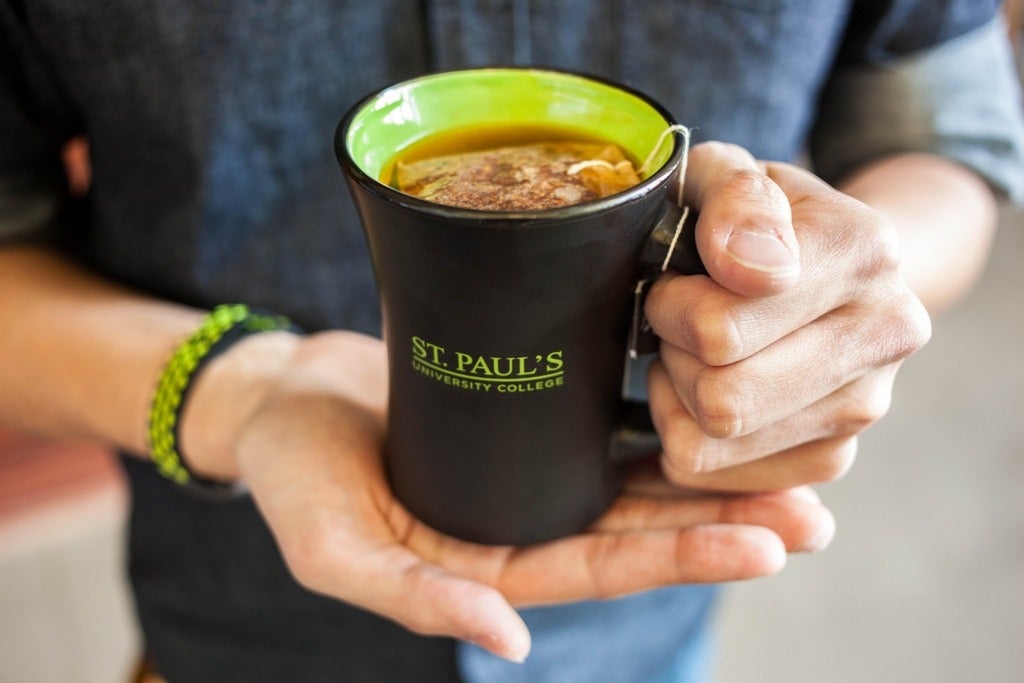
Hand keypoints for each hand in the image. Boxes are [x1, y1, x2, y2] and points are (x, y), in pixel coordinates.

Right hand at [182, 331, 834, 661]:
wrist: (280, 397)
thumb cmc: (293, 477)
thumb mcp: (332, 548)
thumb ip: (414, 599)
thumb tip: (509, 642)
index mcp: (491, 565)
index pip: (600, 567)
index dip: (681, 556)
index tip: (764, 543)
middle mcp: (526, 520)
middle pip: (639, 524)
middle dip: (726, 520)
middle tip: (814, 512)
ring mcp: (533, 465)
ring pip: (637, 473)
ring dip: (714, 472)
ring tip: (802, 467)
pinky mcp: (531, 410)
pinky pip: (606, 415)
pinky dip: (662, 411)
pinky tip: (720, 394)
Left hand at [645, 142, 931, 490]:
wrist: (826, 262)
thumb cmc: (756, 218)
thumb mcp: (730, 174)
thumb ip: (734, 197)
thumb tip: (744, 264)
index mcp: (861, 250)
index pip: (718, 328)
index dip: (670, 305)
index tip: (678, 280)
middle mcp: (885, 334)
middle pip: (720, 399)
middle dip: (672, 357)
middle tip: (677, 324)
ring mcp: (866, 405)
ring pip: (712, 443)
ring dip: (675, 398)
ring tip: (692, 354)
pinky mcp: (834, 455)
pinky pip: (717, 474)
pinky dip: (688, 437)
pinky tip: (705, 391)